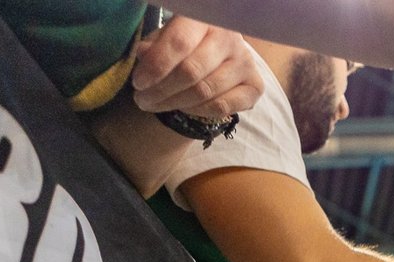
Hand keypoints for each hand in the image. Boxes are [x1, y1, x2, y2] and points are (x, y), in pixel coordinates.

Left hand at [132, 17, 264, 116]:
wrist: (219, 54)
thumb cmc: (188, 43)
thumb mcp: (166, 37)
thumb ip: (154, 46)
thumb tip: (143, 55)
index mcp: (205, 19)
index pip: (179, 43)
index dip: (157, 66)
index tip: (138, 83)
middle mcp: (230, 38)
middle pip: (191, 71)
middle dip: (161, 90)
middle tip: (142, 100)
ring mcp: (245, 62)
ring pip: (205, 91)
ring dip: (175, 103)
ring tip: (157, 105)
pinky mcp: (255, 86)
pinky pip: (222, 107)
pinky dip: (199, 111)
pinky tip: (185, 108)